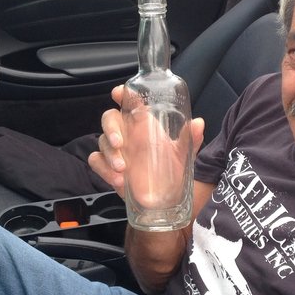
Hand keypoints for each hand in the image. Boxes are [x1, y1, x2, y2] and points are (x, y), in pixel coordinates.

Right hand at [88, 85, 204, 198]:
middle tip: (120, 142)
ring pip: (102, 142)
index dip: (121, 94)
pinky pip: (96, 162)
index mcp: (144, 125)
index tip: (118, 93)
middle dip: (111, 128)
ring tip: (123, 169)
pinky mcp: (109, 168)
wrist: (167, 200)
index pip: (129, 103)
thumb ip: (190, 139)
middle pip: (109, 119)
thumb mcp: (184, 155)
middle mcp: (128, 134)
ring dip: (110, 154)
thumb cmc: (173, 171)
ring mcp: (117, 151)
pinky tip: (118, 180)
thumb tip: (198, 123)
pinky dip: (104, 169)